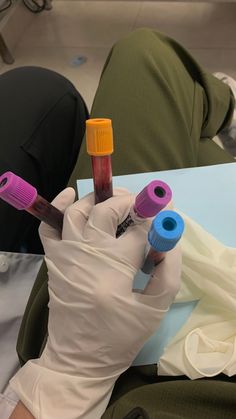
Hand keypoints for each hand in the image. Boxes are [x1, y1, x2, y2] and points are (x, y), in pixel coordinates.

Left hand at [10, 188, 180, 418]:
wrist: (79, 359)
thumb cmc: (120, 337)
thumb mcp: (155, 309)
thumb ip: (169, 271)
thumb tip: (168, 238)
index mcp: (115, 270)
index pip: (138, 231)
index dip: (155, 218)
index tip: (165, 210)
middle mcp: (87, 256)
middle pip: (105, 212)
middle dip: (127, 201)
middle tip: (141, 203)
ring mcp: (65, 256)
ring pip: (76, 212)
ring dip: (97, 199)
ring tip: (115, 200)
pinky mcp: (53, 261)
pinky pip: (48, 226)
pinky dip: (58, 206)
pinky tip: (70, 196)